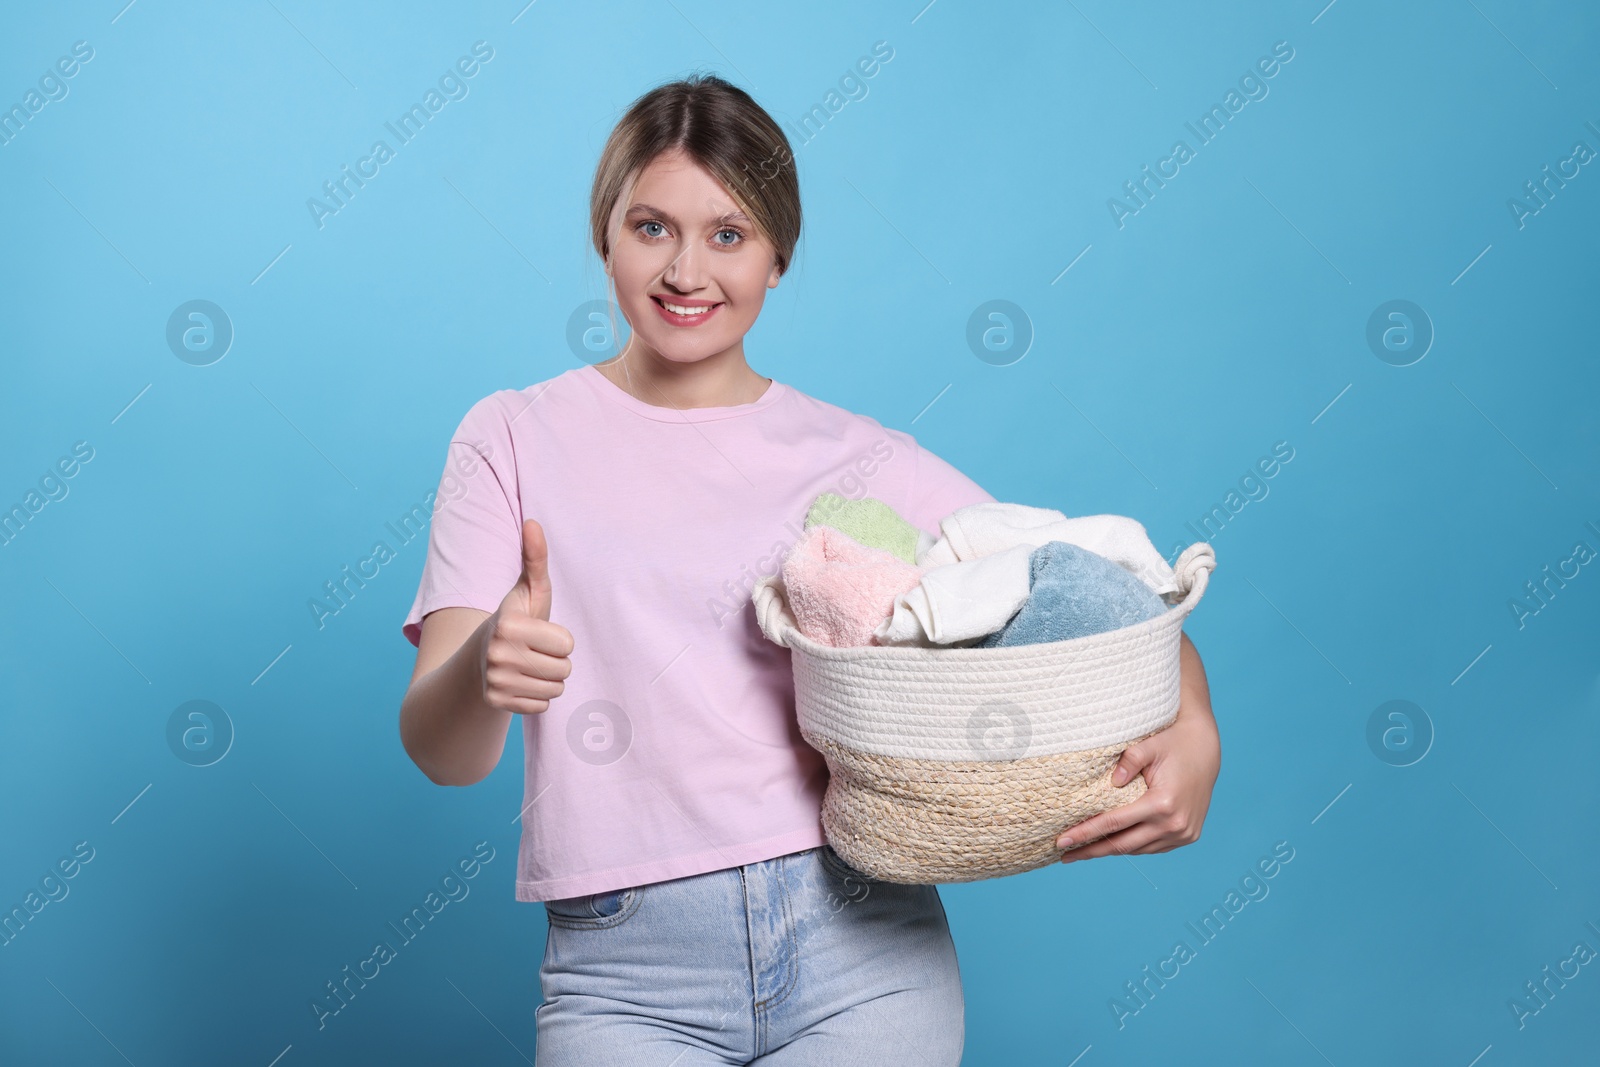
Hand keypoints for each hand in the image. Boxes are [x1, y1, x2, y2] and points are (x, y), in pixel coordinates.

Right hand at [482, 518, 573, 714]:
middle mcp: (498, 655)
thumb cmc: (516, 619)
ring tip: (529, 665)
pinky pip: (542, 706)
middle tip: (534, 651)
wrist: (480, 658)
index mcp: (508, 625)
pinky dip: (536, 697)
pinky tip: (520, 683)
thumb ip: (534, 558)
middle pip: (564, 669)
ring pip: (556, 689)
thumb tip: (533, 522)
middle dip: (556, 660)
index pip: (567, 644)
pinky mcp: (496, 703)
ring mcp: (495, 681)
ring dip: (549, 679)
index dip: (559, 639)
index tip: (540, 633)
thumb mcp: (527, 589)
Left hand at [1056, 634, 1217, 861]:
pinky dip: (1132, 846)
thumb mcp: (1149, 745)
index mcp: (1163, 804)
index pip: (1114, 824)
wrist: (1206, 748)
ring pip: (1138, 850)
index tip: (1062, 841)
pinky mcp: (1187, 836)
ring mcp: (1183, 834)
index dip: (1085, 833)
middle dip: (1091, 851)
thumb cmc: (1173, 743)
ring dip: (1111, 850)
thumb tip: (1111, 782)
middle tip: (1064, 855)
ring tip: (1084, 851)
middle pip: (1123, 845)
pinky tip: (1113, 844)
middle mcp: (1174, 825)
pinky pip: (1152, 847)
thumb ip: (1128, 761)